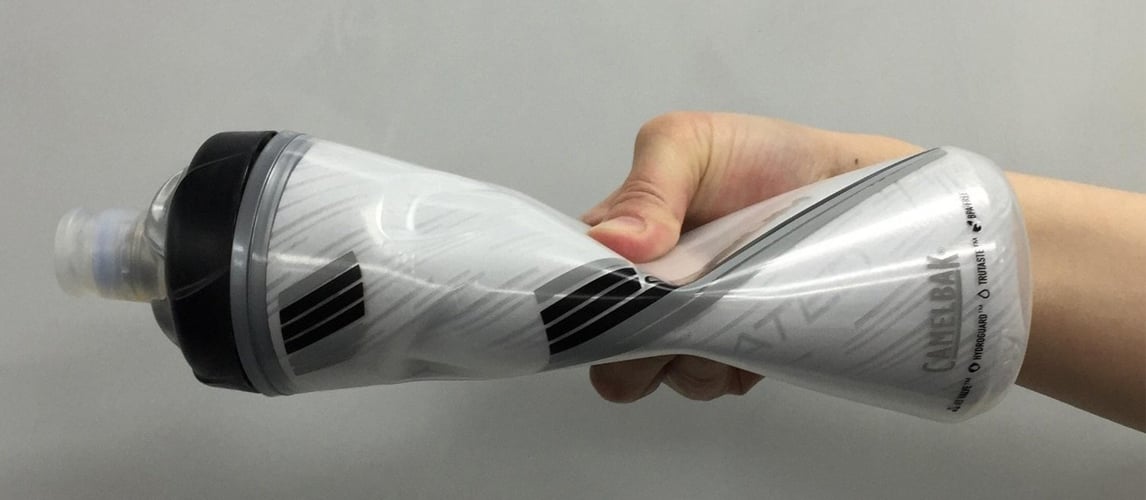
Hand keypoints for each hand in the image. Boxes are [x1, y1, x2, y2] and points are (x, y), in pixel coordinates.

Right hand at [582, 112, 920, 401]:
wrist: (844, 184)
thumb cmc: (763, 156)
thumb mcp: (687, 144)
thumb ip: (646, 189)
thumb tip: (613, 245)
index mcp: (615, 245)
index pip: (567, 296)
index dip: (586, 304)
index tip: (626, 290)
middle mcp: (642, 295)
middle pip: (606, 355)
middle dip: (639, 340)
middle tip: (689, 294)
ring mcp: (686, 329)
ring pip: (658, 376)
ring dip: (692, 347)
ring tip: (737, 292)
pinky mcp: (729, 355)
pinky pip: (710, 382)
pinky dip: (731, 357)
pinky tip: (756, 313)